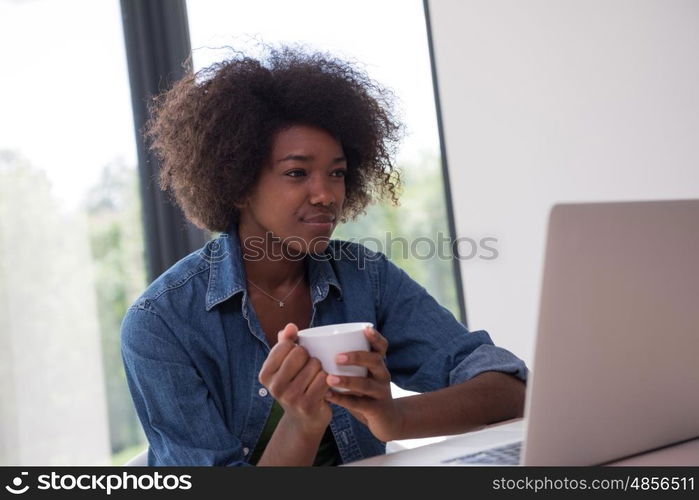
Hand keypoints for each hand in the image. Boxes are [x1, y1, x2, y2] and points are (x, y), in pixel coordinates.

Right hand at [258, 323, 331, 434]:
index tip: (297, 359)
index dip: (297, 347)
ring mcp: (291, 397)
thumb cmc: (295, 386)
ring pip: (314, 365)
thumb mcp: (285, 366)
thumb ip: (285, 343)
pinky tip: (324, 387)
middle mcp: (275, 387)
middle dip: (309, 356)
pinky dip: (328, 380)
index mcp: (265, 375)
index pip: (285, 345)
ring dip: (320, 368)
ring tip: (315, 378)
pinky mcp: (308, 405)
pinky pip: (324, 379)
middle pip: (300, 353)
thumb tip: (290, 326)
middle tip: (309, 368)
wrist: (303, 421)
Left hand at [324, 326, 403, 441]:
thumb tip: (316, 345)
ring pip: (367, 384)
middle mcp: (382, 376)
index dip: (375, 338)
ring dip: (347, 381)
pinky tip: (328, 396)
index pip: (382, 347)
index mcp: (378, 364)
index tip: (365, 329)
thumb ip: (347, 364)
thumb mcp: (362, 376)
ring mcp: (381, 393)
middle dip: (357, 357)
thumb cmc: (366, 393)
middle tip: (337, 358)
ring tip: (329, 379)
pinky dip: (342, 399)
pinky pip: (360, 404)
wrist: (387, 421)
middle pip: (375, 361)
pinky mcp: (377, 410)